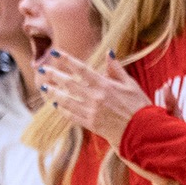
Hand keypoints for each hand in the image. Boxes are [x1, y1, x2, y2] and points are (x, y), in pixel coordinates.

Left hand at [39, 51, 154, 145]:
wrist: (143, 131)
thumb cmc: (140, 106)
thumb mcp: (131, 84)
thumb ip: (116, 69)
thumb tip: (108, 53)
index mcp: (105, 85)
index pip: (82, 69)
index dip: (67, 60)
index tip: (56, 53)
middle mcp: (95, 97)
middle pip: (69, 84)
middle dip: (54, 76)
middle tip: (42, 70)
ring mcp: (91, 112)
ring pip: (66, 100)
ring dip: (53, 93)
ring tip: (44, 87)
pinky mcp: (91, 124)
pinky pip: (72, 115)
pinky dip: (63, 110)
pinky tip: (57, 106)